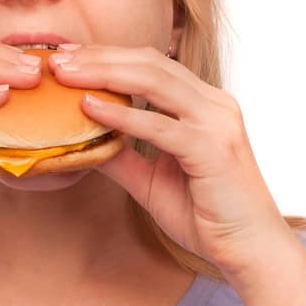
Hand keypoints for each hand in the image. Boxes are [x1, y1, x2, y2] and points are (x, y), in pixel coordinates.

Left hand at [48, 43, 290, 273]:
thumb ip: (119, 156)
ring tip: (65, 75)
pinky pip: (160, 125)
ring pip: (154, 81)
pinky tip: (88, 108)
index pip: (150, 64)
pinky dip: (122, 115)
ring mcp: (216, 123)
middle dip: (99, 57)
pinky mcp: (212, 149)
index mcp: (203, 104)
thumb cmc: (206, 215)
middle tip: (56, 60)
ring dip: (104, 74)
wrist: (249, 249)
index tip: (66, 56)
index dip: (106, 56)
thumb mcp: (149, 180)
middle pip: (149, 63)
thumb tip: (78, 143)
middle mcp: (213, 104)